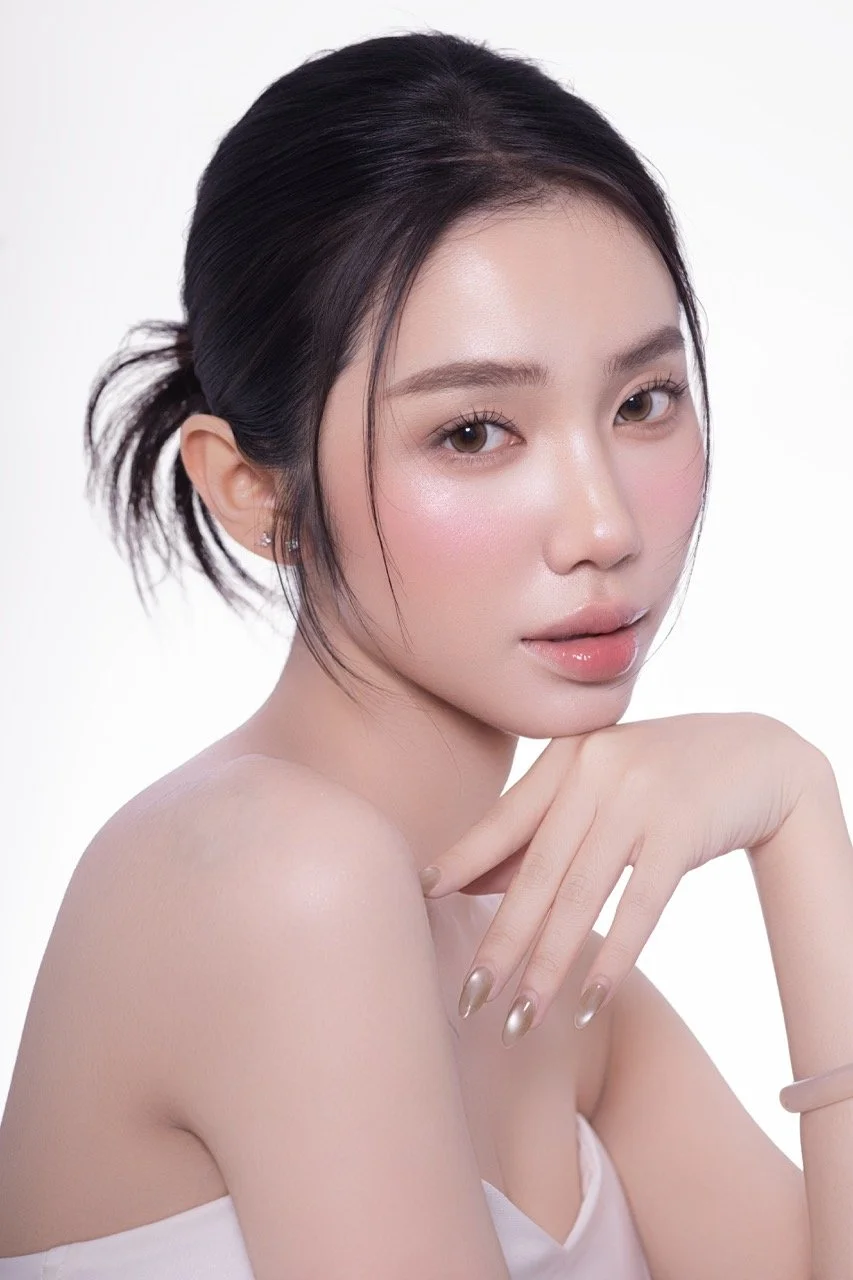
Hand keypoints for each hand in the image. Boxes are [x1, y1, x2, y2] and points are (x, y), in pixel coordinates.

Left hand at [420, 712, 818, 1044]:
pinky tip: (590, 1000)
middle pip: (536, 869)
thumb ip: (541, 829)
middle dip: (500, 939)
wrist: (758, 753)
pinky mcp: (681, 828)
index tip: (421, 897)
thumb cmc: (665, 776)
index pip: (504, 818)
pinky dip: (614, 956)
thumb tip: (470, 882)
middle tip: (468, 996)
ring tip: (521, 1018)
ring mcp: (640, 797)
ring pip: (581, 895)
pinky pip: (640, 905)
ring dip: (548, 963)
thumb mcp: (601, 786)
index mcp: (566, 756)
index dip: (462, 860)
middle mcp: (595, 770)